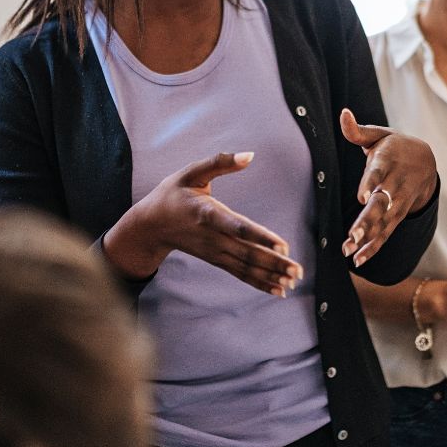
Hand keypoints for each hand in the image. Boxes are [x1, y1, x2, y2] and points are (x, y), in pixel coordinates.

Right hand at [106, 152, 302, 296]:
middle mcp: (213, 237)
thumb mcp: (191, 172)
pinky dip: (259, 282)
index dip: (260, 236)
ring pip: (246, 266)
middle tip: (297, 270)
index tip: (282, 246)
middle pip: (247, 252)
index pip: (238, 227)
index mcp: (207, 213)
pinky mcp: (216, 259)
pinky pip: (240, 273)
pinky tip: (278, 290)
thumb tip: (249, 155)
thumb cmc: (172, 194)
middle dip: (274, 262)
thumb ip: (219, 163)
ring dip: (271, 275)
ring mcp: (214, 251)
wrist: (149, 225)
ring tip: (294, 280)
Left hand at [339, 108, 437, 267]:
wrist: (426, 160)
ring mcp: (397, 203)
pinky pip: (386, 234)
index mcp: (387, 162)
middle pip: (381, 204)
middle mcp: (394, 185)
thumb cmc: (394, 146)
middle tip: (353, 235)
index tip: (363, 196)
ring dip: (368, 239)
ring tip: (350, 251)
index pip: (378, 173)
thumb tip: (343, 114)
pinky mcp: (397, 216)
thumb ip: (357, 130)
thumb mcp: (379, 134)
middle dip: (368, 221)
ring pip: (383, 223)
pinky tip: (358, 260)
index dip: (371, 183)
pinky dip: (373, 247)